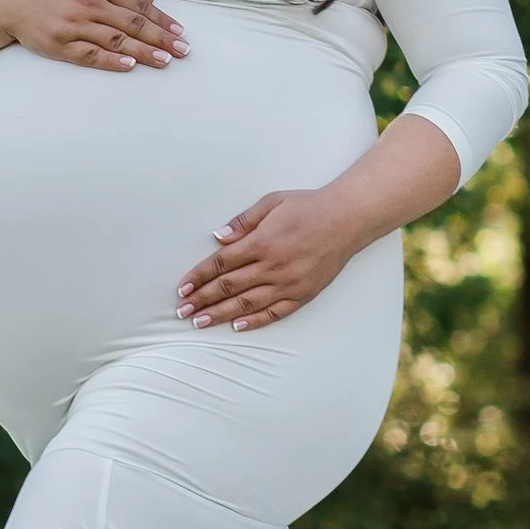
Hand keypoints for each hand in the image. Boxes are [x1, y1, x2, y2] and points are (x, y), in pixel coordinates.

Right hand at [0, 0, 187, 73]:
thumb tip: (148, 0)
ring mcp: (75, 24)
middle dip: (162, 38)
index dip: (162, 19)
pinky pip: (91, 55)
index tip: (180, 31)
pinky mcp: (61, 44)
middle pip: (133, 24)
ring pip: (117, 41)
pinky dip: (112, 61)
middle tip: (183, 50)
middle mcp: (90, 3)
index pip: (138, 4)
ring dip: (144, 52)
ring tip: (166, 60)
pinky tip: (131, 66)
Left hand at [177, 188, 357, 332]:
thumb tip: (218, 237)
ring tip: (200, 322)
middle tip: (182, 311)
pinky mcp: (303, 294)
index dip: (199, 277)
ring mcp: (288, 283)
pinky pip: (274, 312)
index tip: (182, 288)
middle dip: (202, 300)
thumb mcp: (272, 202)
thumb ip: (243, 222)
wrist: (347, 219)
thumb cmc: (308, 206)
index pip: (221, 263)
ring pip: (247, 304)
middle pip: (229, 287)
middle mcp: (273, 266)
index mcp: (262, 241)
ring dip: (220, 314)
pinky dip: (254, 320)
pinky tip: (236, 326)